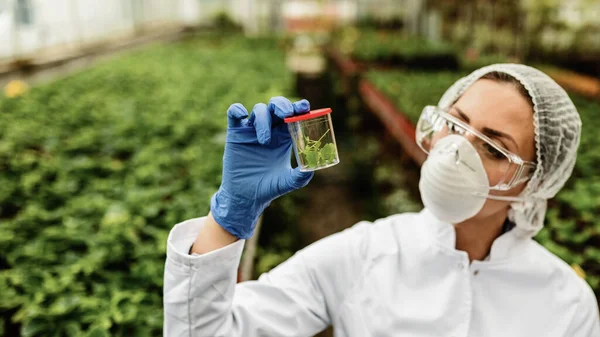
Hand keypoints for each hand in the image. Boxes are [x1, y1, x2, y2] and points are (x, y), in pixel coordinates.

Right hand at [210, 97, 313, 238]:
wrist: (247, 197)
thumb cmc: (270, 187)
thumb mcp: (288, 182)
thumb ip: (301, 175)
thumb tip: (313, 166)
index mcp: (285, 135)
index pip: (294, 114)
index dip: (299, 107)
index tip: (304, 107)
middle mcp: (270, 129)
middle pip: (277, 105)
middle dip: (283, 105)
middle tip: (286, 114)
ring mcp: (252, 129)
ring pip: (259, 109)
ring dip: (263, 120)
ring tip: (265, 141)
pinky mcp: (235, 133)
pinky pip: (234, 113)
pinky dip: (236, 109)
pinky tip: (242, 115)